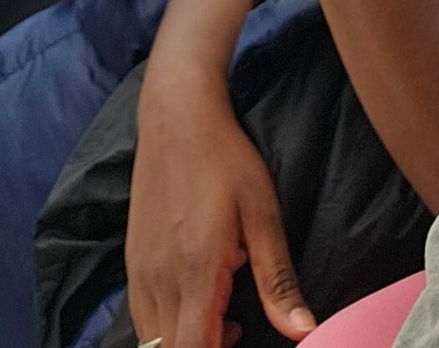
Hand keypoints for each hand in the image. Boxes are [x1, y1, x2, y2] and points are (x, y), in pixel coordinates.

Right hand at [129, 68, 313, 347]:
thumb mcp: (263, 214)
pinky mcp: (132, 258)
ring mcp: (140, 269)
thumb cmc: (225, 158)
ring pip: (152, 337)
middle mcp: (159, 278)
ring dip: (185, 341)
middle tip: (239, 332)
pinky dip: (167, 325)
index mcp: (195, 272)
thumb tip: (305, 331)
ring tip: (224, 317)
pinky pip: (142, 314)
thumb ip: (278, 280)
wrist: (177, 114)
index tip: (240, 340)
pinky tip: (199, 300)